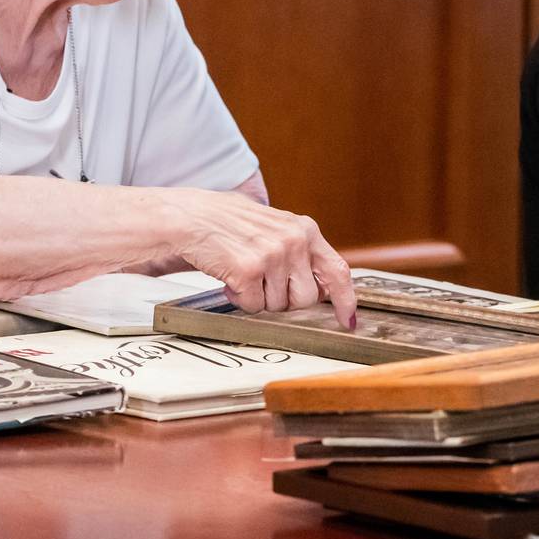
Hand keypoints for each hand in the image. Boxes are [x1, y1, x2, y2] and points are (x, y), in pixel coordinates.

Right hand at [160, 189, 356, 328]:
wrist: (191, 218)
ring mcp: (273, 255)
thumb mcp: (276, 229)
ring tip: (244, 273)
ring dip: (259, 298)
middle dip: (285, 300)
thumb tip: (324, 288)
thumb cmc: (231, 226)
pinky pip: (253, 306)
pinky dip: (239, 299)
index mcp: (305, 230)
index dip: (345, 300)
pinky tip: (231, 278)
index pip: (338, 271)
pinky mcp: (249, 270)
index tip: (347, 320)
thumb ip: (302, 253)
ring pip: (278, 306)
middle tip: (264, 283)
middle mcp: (294, 241)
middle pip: (306, 298)